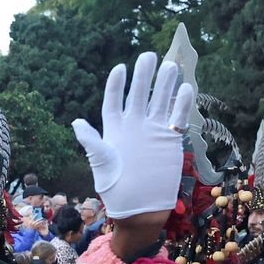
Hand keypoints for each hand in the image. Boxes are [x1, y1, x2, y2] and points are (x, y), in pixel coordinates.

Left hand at [72, 52, 193, 220]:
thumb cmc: (116, 188)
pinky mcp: (169, 140)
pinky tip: (186, 89)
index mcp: (115, 129)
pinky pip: (177, 117)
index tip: (120, 69)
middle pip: (139, 95)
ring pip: (160, 101)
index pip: (114, 101)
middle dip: (144, 76)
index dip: (116, 85)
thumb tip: (76, 123)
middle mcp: (134, 126)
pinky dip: (182, 104)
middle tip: (149, 56)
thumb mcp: (101, 164)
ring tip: (171, 65)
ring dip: (165, 84)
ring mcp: (153, 131)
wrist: (140, 208)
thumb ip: (92, 142)